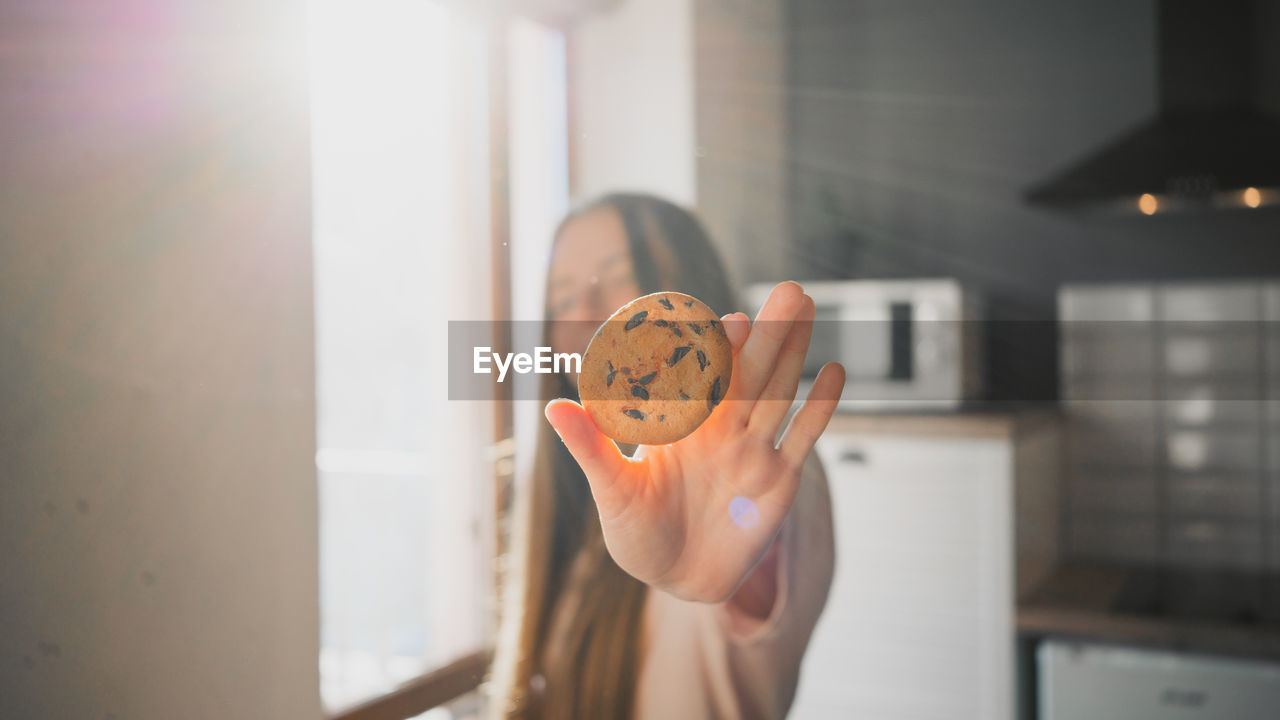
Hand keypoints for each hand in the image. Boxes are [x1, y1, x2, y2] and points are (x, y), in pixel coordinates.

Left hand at [545, 281, 844, 602]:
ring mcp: (754, 450)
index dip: (717, 346)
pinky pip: (804, 437)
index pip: (702, 374)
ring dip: (795, 351)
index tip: (727, 320)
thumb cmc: (637, 534)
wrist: (677, 581)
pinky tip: (835, 371)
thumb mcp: (612, 490)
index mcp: (682, 423)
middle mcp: (721, 427)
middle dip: (770, 332)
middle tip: (788, 290)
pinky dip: (820, 407)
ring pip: (779, 391)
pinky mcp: (779, 480)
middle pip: (750, 371)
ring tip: (808, 306)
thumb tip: (553, 406)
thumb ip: (591, 446)